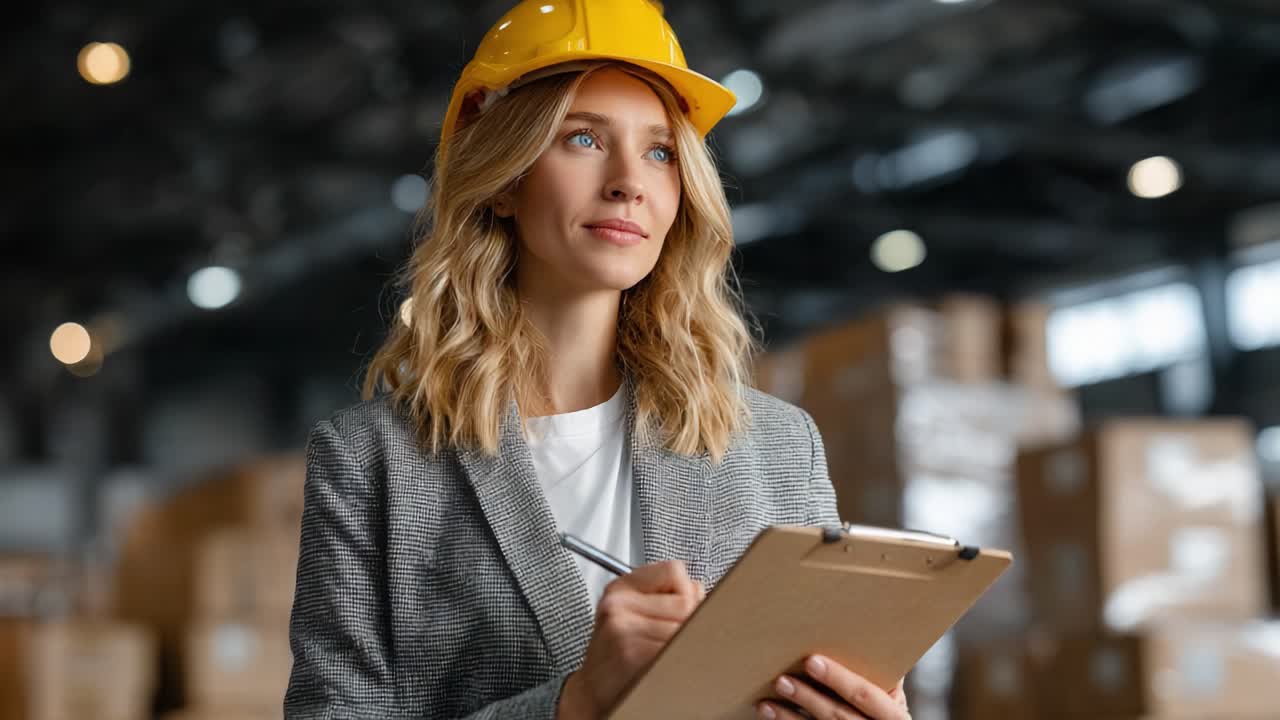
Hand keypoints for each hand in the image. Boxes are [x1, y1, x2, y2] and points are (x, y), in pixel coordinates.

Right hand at [557, 560, 705, 719]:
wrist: (593, 690)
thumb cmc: (619, 652)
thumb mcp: (635, 614)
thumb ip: (668, 597)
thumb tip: (700, 593)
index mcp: (622, 587)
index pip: (674, 570)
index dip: (687, 591)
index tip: (682, 608)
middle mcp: (618, 603)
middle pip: (686, 602)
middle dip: (691, 621)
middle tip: (675, 638)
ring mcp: (622, 627)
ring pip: (684, 627)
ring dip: (686, 643)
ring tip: (667, 653)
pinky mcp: (630, 652)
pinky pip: (676, 650)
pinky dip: (679, 659)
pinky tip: (663, 664)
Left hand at [756, 655, 909, 719]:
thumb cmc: (885, 714)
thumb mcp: (894, 701)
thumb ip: (884, 677)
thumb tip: (871, 633)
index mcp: (894, 716)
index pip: (866, 696)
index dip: (838, 678)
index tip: (811, 661)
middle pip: (838, 715)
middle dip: (808, 698)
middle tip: (782, 679)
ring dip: (790, 716)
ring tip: (768, 702)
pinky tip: (769, 713)